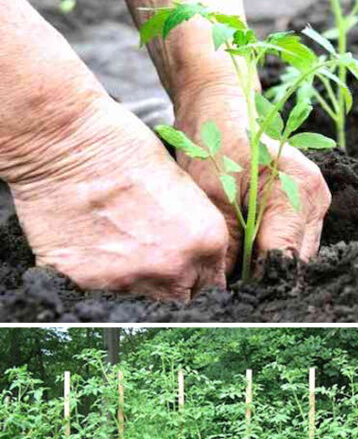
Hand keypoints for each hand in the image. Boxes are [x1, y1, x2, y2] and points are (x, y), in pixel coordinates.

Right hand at [8, 96, 228, 300]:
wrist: (64, 141)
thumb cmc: (123, 147)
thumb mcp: (181, 185)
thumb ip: (193, 228)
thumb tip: (191, 250)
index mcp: (207, 242)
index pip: (212, 281)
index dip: (197, 273)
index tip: (183, 264)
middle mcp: (174, 268)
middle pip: (180, 296)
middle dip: (169, 280)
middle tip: (148, 254)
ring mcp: (130, 280)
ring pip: (140, 297)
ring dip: (132, 277)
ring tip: (113, 242)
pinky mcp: (86, 282)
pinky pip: (98, 290)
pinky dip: (94, 273)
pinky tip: (87, 243)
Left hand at [173, 82, 330, 273]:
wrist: (221, 108)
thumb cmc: (214, 143)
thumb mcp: (212, 199)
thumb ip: (227, 248)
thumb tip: (226, 291)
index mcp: (299, 192)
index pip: (285, 257)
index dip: (259, 282)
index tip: (233, 298)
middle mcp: (317, 199)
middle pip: (297, 260)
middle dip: (266, 277)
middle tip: (232, 290)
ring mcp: (317, 203)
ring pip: (298, 255)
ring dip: (270, 265)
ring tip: (238, 272)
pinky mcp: (309, 206)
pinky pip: (295, 241)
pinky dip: (273, 250)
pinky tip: (249, 254)